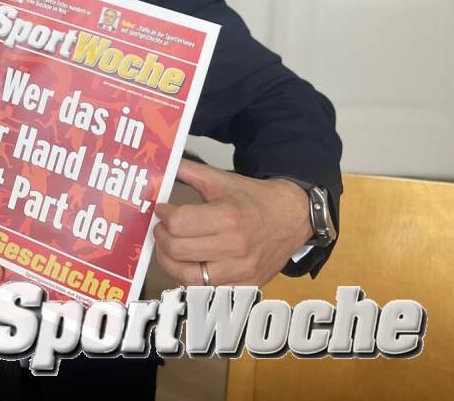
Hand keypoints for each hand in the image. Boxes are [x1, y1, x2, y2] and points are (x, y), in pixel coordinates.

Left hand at [152, 160, 311, 286]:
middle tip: (161, 228)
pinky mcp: (246, 286)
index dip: (163, 215)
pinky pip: (205, 290)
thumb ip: (189, 171)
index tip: (162, 210)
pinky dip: (190, 279)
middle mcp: (235, 247)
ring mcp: (241, 271)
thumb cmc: (255, 199)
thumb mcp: (221, 179)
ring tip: (168, 248)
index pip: (178, 223)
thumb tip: (163, 164)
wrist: (292, 217)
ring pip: (187, 276)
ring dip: (169, 261)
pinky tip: (187, 264)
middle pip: (178, 250)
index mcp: (228, 217)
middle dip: (161, 237)